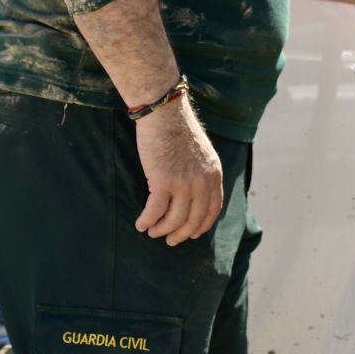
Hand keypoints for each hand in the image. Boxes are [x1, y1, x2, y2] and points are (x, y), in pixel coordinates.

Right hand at [134, 100, 223, 244]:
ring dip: (162, 230)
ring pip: (174, 219)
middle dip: (181, 234)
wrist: (165, 113)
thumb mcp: (202, 153)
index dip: (202, 226)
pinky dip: (147, 221)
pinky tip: (140, 225)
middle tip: (170, 240)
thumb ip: (202, 173)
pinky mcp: (163, 182)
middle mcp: (203, 182)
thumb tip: (193, 193)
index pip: (213, 209)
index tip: (192, 234)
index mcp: (214, 175)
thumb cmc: (178, 129)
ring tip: (152, 232)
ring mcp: (184, 184)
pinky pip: (155, 211)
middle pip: (194, 219)